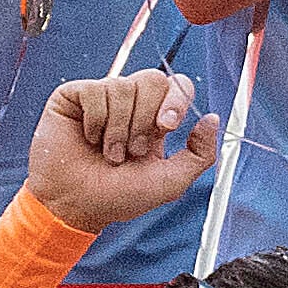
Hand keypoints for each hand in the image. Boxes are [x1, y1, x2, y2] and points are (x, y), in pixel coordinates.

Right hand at [22, 66, 212, 230]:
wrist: (75, 206)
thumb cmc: (116, 197)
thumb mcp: (169, 182)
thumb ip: (200, 155)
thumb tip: (212, 120)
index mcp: (156, 119)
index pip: (179, 86)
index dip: (177, 99)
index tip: (167, 126)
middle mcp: (131, 105)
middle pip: (155, 80)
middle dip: (145, 120)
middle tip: (134, 149)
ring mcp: (103, 98)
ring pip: (124, 87)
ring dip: (118, 129)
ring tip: (109, 153)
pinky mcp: (74, 97)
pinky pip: (95, 90)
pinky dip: (96, 121)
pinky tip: (89, 138)